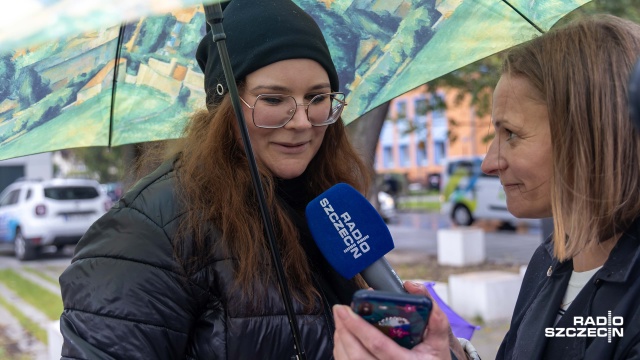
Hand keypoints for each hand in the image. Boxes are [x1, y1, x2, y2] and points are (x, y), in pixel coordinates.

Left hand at [333, 281, 465, 359]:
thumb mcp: (440, 340)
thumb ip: (433, 313)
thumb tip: (412, 286)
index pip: (378, 344)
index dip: (358, 326)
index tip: (345, 310)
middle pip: (357, 355)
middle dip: (344, 330)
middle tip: (339, 310)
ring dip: (341, 339)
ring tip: (341, 320)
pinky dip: (342, 350)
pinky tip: (344, 336)